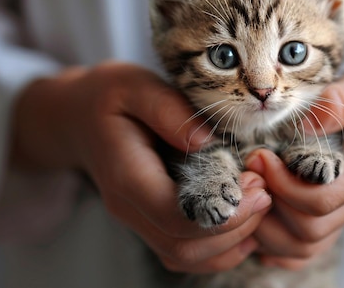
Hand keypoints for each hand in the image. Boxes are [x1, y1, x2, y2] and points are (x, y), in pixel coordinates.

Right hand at [10, 61, 271, 272]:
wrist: (77, 118)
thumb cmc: (109, 97)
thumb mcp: (135, 87)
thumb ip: (168, 110)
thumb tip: (207, 141)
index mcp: (126, 176)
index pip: (176, 216)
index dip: (223, 211)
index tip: (257, 185)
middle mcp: (129, 207)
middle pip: (184, 246)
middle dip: (235, 228)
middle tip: (265, 193)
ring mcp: (138, 219)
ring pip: (185, 257)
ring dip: (231, 242)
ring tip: (259, 205)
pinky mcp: (150, 221)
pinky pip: (184, 254)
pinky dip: (219, 249)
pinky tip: (244, 223)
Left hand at [246, 62, 343, 267]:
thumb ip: (343, 99)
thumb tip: (304, 123)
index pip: (321, 200)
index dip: (283, 185)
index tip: (261, 156)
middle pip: (310, 230)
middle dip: (271, 205)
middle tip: (251, 172)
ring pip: (307, 244)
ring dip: (271, 226)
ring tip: (253, 190)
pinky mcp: (343, 207)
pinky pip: (312, 244)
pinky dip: (282, 240)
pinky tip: (265, 217)